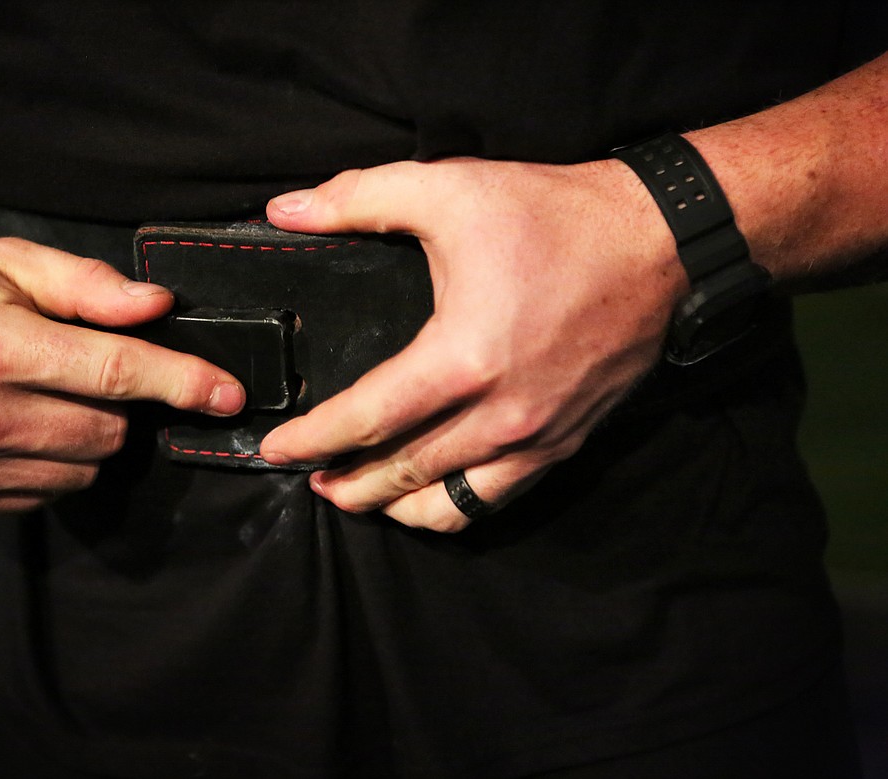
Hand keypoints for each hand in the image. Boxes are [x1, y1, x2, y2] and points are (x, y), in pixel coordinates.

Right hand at [0, 237, 244, 517]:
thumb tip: (160, 307)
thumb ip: (88, 286)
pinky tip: (10, 427)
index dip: (184, 382)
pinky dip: (48, 465)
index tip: (229, 394)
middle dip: (116, 403)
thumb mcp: (10, 263)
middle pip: (111, 431)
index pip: (118, 373)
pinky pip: (46, 494)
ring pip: (85, 469)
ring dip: (84, 437)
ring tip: (36, 395)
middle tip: (75, 369)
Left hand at [259, 157, 683, 531]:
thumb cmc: (555, 216)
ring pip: (449, 504)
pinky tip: (430, 496)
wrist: (659, 241)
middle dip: (346, 485)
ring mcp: (536, 437)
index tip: (277, 448)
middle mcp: (499, 414)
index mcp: (461, 358)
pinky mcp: (565, 442)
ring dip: (395, 506)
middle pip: (400, 474)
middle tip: (311, 480)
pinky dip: (453, 507)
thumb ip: (359, 198)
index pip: (366, 419)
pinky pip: (497, 500)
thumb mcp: (450, 188)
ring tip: (361, 496)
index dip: (312, 439)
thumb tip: (287, 210)